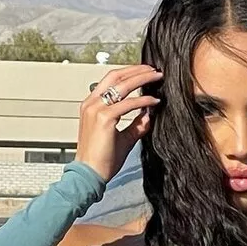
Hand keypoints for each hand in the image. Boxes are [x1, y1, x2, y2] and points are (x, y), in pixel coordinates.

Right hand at [75, 65, 162, 181]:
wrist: (89, 175)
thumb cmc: (100, 160)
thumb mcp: (122, 138)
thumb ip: (135, 125)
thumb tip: (149, 114)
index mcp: (91, 106)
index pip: (110, 80)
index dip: (129, 73)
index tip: (145, 72)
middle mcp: (91, 104)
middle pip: (116, 76)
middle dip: (137, 70)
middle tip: (154, 70)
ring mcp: (96, 110)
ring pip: (122, 85)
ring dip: (142, 79)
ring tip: (157, 78)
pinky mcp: (104, 118)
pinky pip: (128, 104)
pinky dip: (143, 100)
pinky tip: (154, 101)